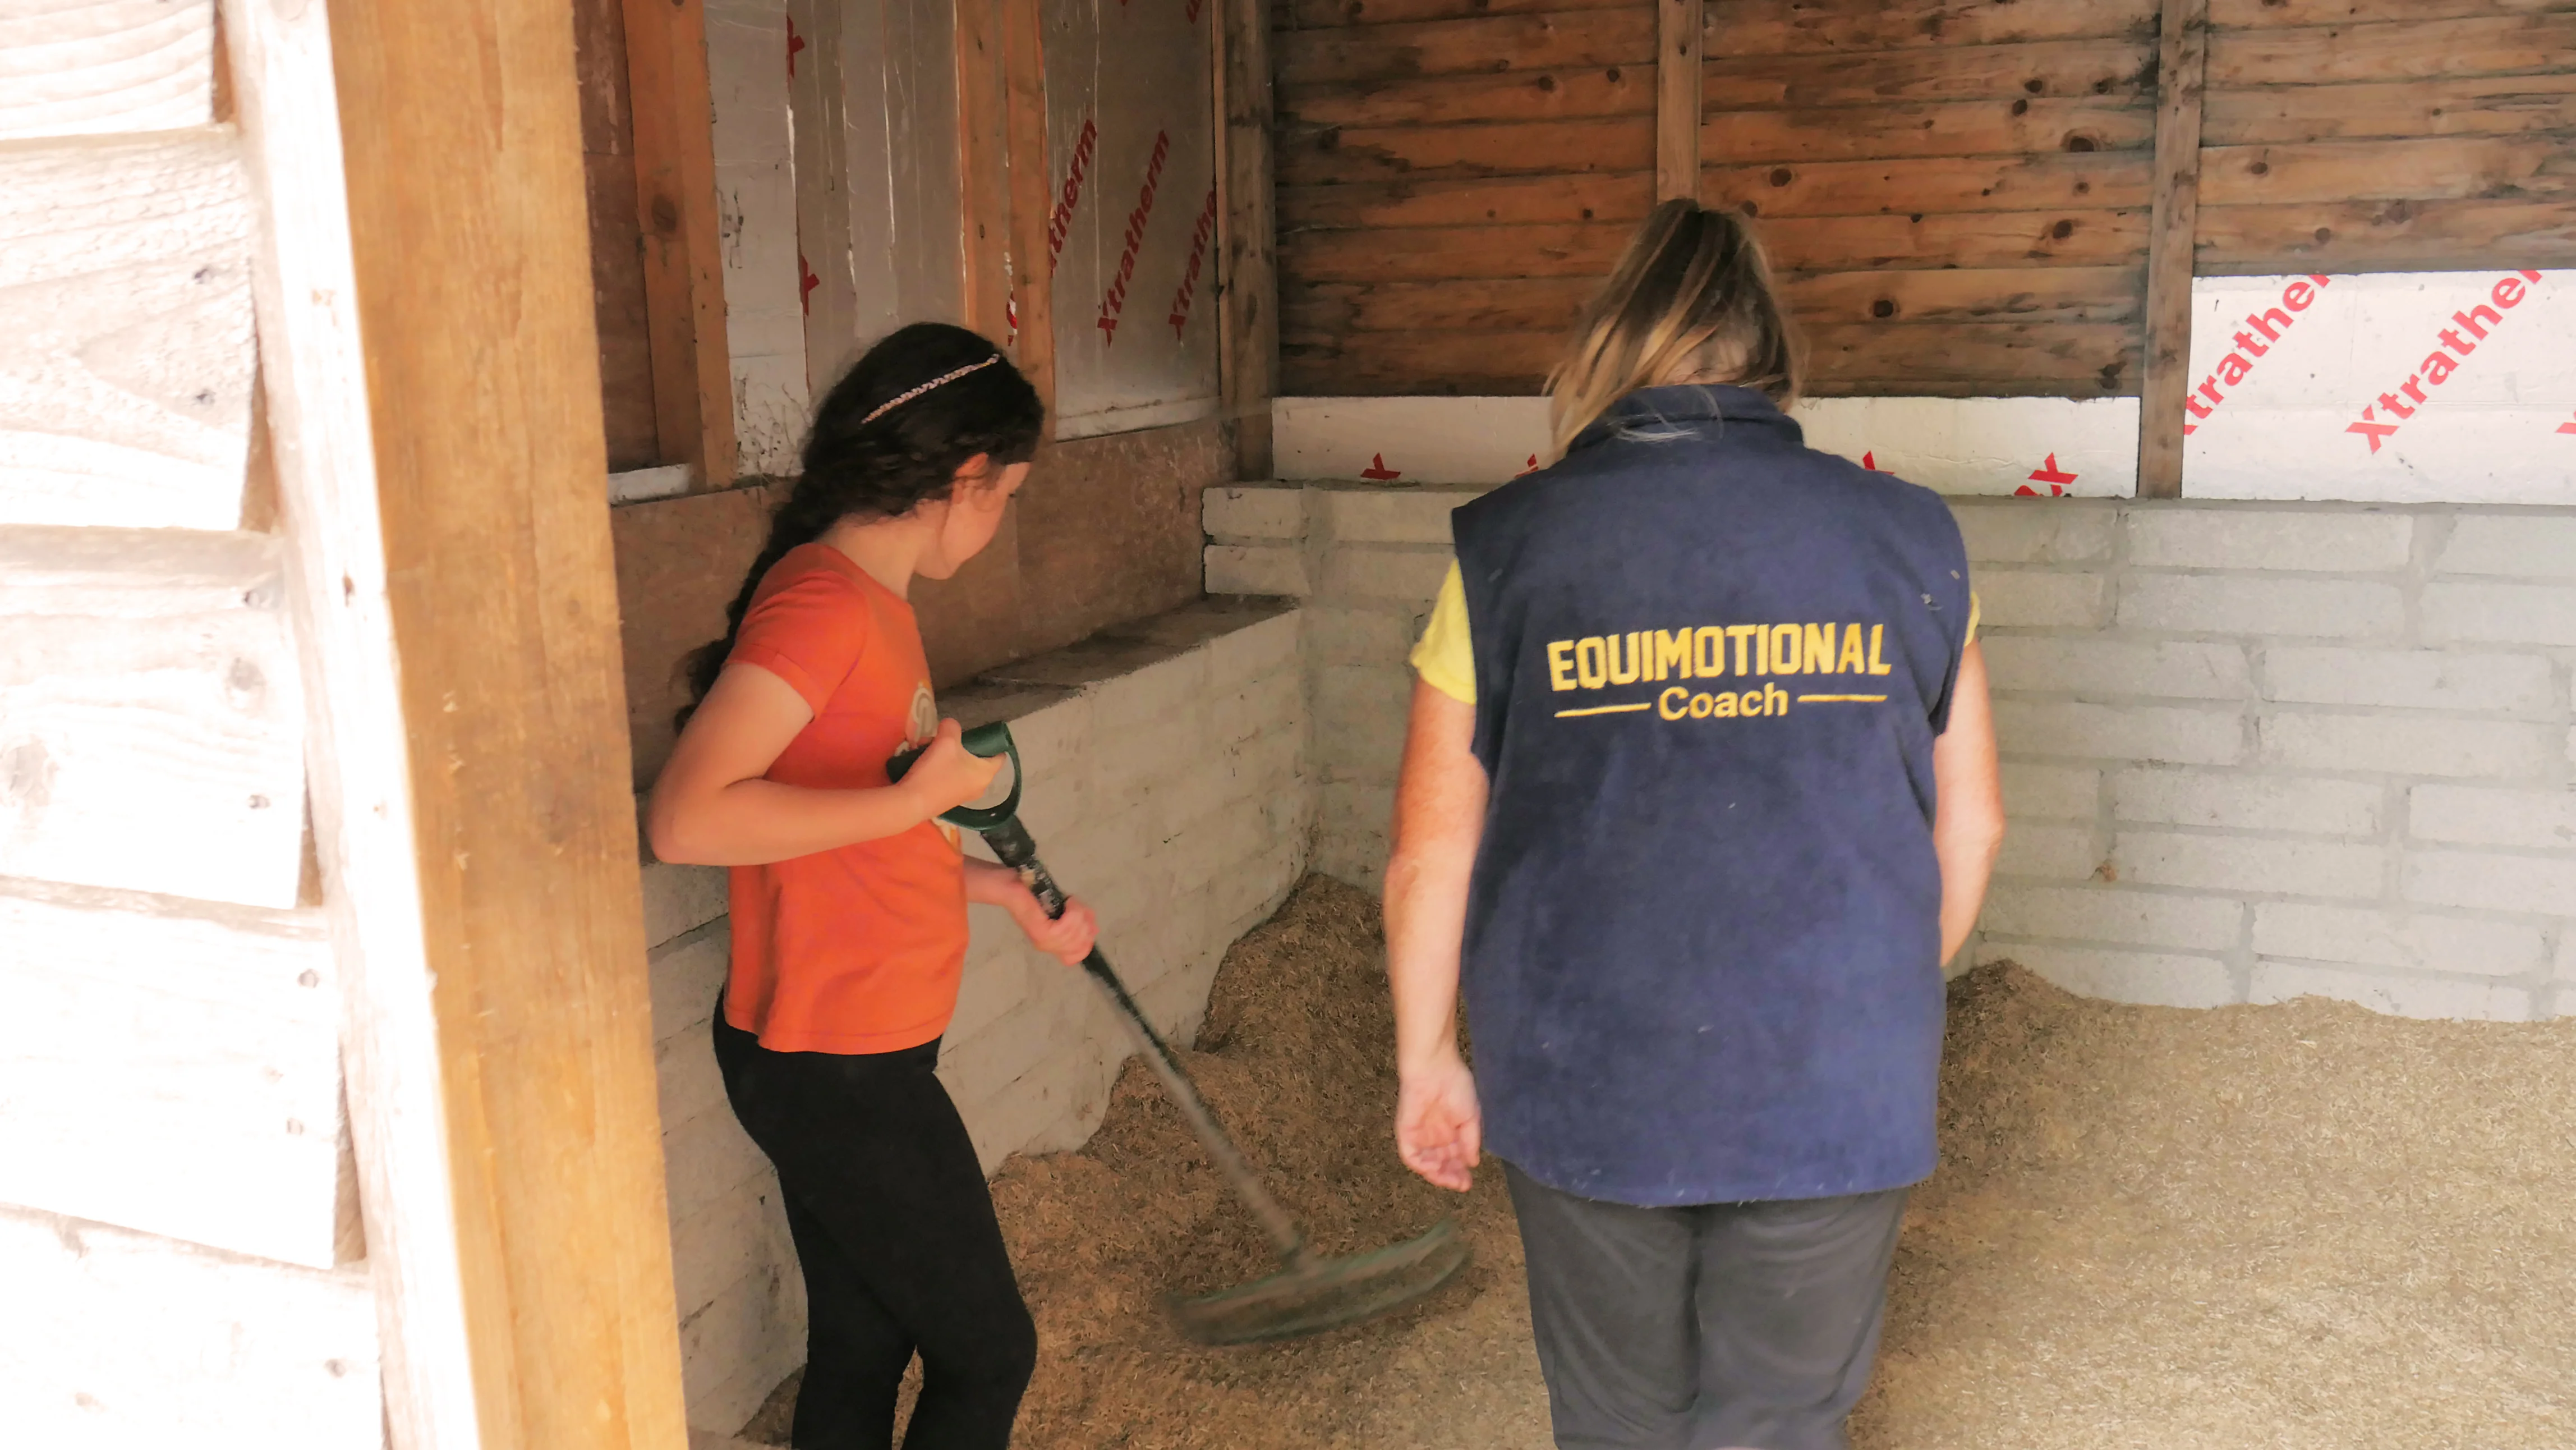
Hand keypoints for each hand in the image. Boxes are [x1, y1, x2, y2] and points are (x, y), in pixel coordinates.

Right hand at [898, 719, 1002, 817]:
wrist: (911, 803)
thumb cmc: (936, 772)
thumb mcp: (945, 740)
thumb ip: (951, 726)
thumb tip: (949, 726)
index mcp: (986, 773)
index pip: (1000, 755)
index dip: (991, 741)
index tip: (977, 732)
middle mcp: (979, 787)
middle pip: (974, 758)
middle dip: (958, 744)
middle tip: (943, 738)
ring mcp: (963, 795)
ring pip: (958, 765)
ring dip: (944, 754)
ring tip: (926, 747)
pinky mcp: (948, 800)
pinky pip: (949, 776)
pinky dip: (938, 766)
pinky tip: (922, 761)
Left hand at [1012, 892, 1097, 965]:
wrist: (1014, 887)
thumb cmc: (1036, 895)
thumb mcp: (1062, 911)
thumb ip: (1077, 923)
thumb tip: (1094, 930)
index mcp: (1052, 944)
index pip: (1077, 956)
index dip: (1087, 941)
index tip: (1087, 923)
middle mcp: (1047, 946)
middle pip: (1081, 944)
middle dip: (1085, 924)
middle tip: (1077, 907)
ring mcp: (1044, 941)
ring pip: (1075, 935)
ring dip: (1079, 915)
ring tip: (1071, 902)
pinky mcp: (1041, 932)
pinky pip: (1066, 928)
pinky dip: (1073, 912)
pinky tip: (1069, 902)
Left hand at [1395, 1051, 1480, 1191]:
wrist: (1435, 1068)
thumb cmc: (1456, 1086)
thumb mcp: (1471, 1117)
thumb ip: (1471, 1141)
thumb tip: (1473, 1163)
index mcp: (1450, 1131)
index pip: (1454, 1158)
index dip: (1461, 1171)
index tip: (1470, 1182)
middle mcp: (1434, 1135)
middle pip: (1441, 1163)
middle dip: (1451, 1176)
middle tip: (1462, 1185)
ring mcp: (1419, 1134)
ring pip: (1426, 1162)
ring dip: (1438, 1174)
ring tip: (1451, 1180)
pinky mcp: (1406, 1131)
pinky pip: (1411, 1154)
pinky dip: (1422, 1164)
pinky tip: (1434, 1168)